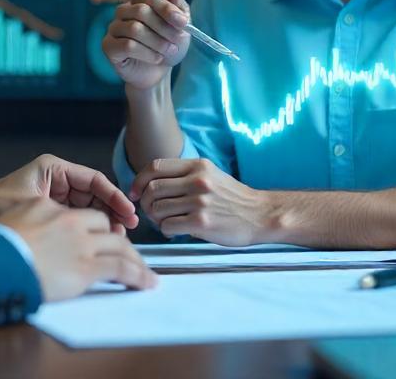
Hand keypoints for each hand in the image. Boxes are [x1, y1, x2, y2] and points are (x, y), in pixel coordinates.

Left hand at [0, 154, 138, 232]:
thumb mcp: (30, 206)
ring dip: (105, 221)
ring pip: (91, 206)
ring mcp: (57, 195)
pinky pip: (79, 217)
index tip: (126, 211)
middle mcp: (58, 179)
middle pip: (96, 194)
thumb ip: (60, 214)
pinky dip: (91, 228)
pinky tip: (100, 240)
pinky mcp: (54, 210)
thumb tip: (92, 227)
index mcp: (54, 168)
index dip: (113, 196)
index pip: (94, 180)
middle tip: (127, 227)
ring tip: (117, 237)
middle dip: (112, 210)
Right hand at [0, 198, 156, 301]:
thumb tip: (42, 240)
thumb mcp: (15, 224)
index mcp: (51, 208)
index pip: (84, 215)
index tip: (105, 238)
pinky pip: (121, 268)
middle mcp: (70, 222)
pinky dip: (138, 275)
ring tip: (146, 274)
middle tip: (130, 257)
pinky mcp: (87, 265)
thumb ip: (34, 225)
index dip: (98, 227)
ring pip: (119, 247)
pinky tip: (146, 282)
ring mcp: (81, 243)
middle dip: (119, 241)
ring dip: (136, 261)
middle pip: (106, 227)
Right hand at [101, 0, 191, 89]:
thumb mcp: (178, 26)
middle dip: (164, 28)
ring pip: (135, 29)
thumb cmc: (167, 44)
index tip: (184, 23)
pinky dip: (147, 53)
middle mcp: (122, 12)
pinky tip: (157, 58)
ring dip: (157, 42)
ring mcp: (113, 28)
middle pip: (141, 12)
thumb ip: (177, 6)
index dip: (167, 9)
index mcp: (138, 2)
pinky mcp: (108, 46)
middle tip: (178, 40)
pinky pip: (127, 46)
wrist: (157, 72)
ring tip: (169, 50)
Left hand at [131, 158, 268, 245]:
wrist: (260, 215)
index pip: (154, 167)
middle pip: (152, 189)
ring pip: (156, 209)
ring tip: (166, 222)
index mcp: (197, 166)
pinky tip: (176, 230)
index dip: (139, 180)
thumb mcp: (210, 175)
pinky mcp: (201, 222)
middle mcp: (197, 181)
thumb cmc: (232, 198)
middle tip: (151, 212)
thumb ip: (184, 175)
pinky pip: (167, 226)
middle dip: (144, 203)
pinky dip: (166, 230)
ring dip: (155, 219)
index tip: (135, 192)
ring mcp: (199, 202)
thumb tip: (150, 184)